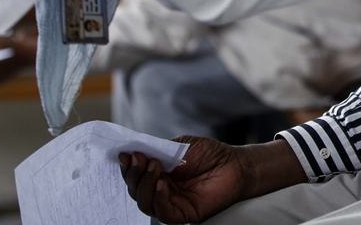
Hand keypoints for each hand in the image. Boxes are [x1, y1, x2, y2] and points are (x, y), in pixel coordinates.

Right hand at [119, 137, 303, 223]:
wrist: (235, 163)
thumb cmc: (209, 154)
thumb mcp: (179, 146)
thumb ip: (157, 150)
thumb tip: (132, 150)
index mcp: (158, 176)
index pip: (135, 177)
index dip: (128, 167)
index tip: (125, 155)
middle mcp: (161, 191)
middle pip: (136, 191)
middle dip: (135, 174)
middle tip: (141, 158)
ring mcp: (172, 203)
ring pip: (145, 203)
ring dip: (145, 185)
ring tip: (153, 166)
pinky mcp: (184, 214)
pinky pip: (164, 213)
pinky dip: (159, 199)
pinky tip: (161, 184)